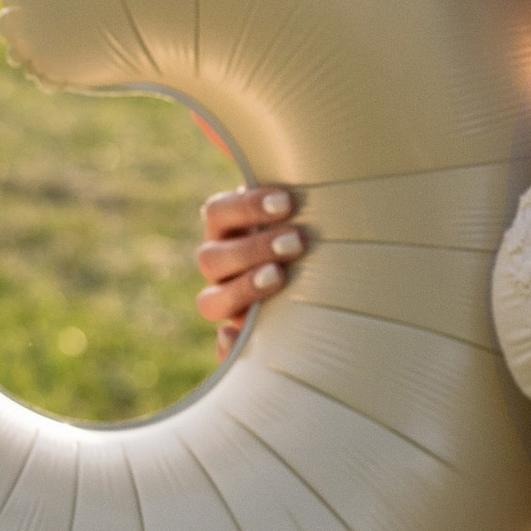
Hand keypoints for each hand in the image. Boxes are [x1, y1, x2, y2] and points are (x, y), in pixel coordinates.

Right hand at [194, 185, 308, 356]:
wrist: (320, 277)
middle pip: (211, 259)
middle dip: (253, 249)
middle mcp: (219, 266)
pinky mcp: (238, 337)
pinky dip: (225, 346)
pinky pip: (222, 350)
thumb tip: (295, 180)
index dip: (247, 206)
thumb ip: (293, 200)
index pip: (218, 211)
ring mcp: (225, 302)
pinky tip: (235, 335)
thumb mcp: (301, 214)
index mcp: (227, 228)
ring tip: (282, 276)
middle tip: (296, 242)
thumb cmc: (310, 233)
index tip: (287, 202)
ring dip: (245, 288)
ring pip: (209, 302)